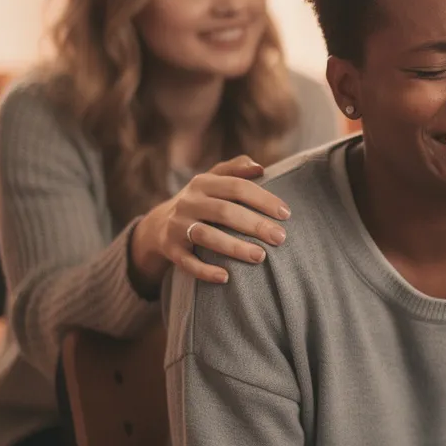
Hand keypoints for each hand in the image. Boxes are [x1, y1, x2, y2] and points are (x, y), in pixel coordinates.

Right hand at [130, 155, 290, 286]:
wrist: (159, 224)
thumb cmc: (202, 200)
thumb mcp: (214, 179)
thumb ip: (236, 169)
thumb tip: (260, 167)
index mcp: (203, 183)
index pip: (237, 187)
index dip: (263, 199)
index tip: (286, 214)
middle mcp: (188, 202)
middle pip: (224, 211)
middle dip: (254, 225)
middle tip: (280, 238)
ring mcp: (177, 226)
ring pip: (206, 236)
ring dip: (234, 247)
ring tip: (260, 256)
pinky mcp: (170, 249)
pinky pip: (187, 262)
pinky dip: (205, 271)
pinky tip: (226, 278)